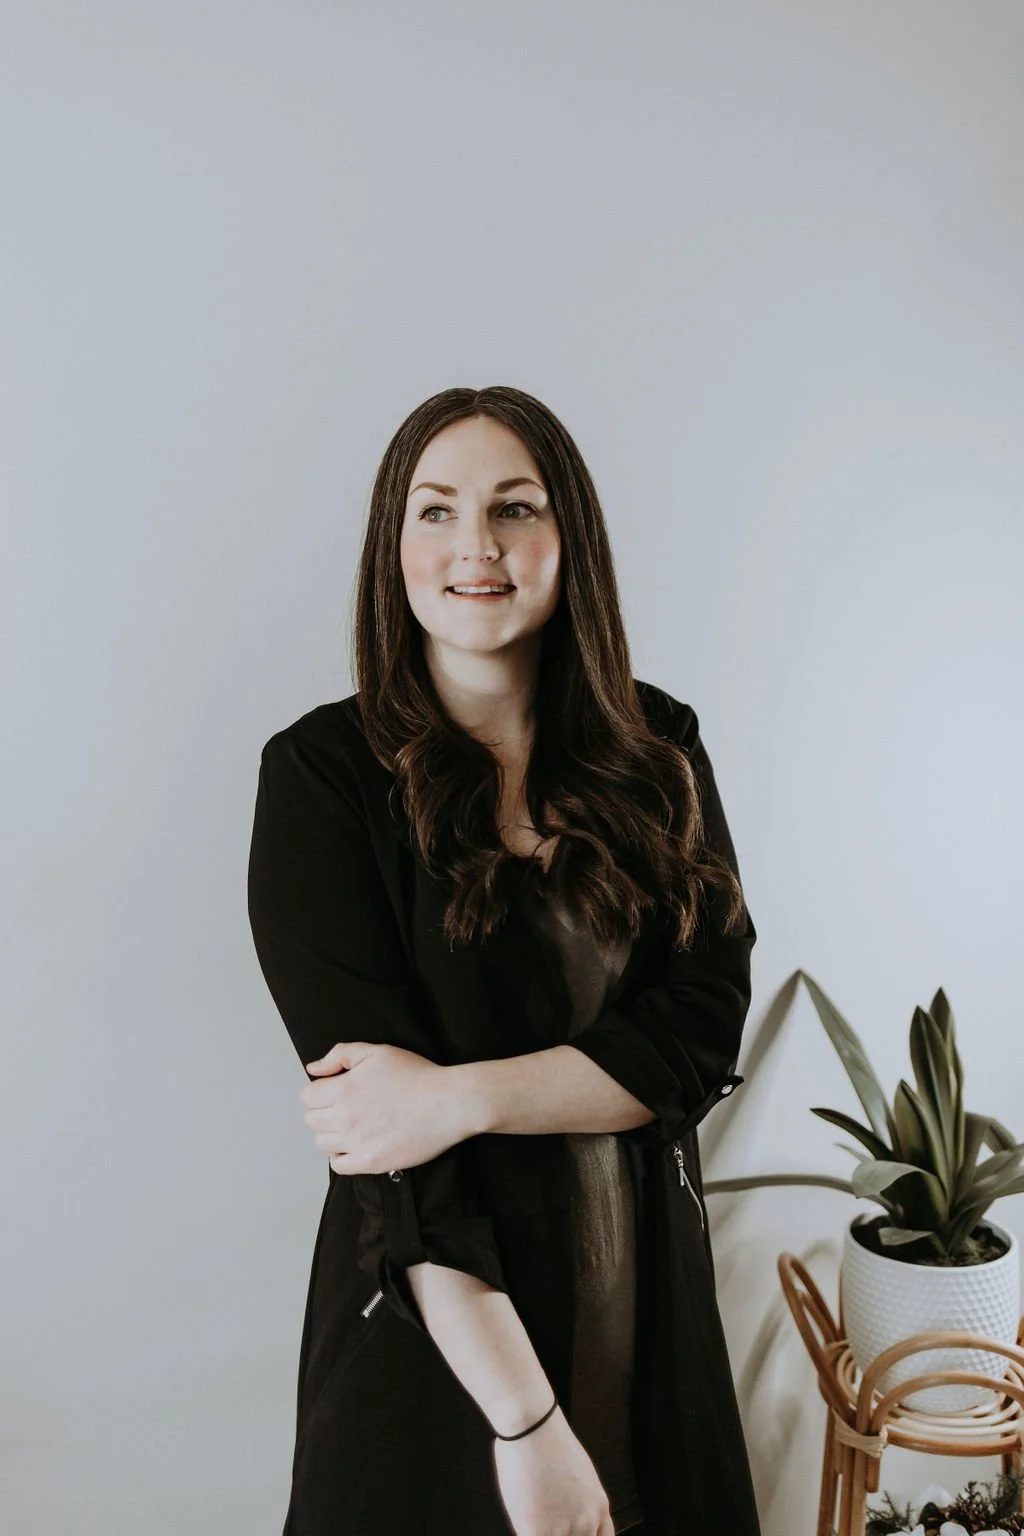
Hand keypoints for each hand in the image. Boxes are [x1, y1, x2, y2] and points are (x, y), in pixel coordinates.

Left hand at [299, 1041, 466, 1173]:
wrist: (448, 1103)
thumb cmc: (416, 1075)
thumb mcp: (377, 1052)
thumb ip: (340, 1055)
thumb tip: (314, 1069)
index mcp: (343, 1089)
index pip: (307, 1096)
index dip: (320, 1090)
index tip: (336, 1090)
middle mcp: (345, 1118)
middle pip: (311, 1120)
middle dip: (324, 1111)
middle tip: (346, 1106)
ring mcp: (356, 1143)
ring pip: (322, 1143)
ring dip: (332, 1133)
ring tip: (354, 1125)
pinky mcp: (371, 1162)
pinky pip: (338, 1166)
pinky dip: (341, 1156)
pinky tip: (357, 1144)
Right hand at [491, 1406, 614, 1535]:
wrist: (533, 1426)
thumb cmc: (549, 1439)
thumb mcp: (579, 1472)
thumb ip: (577, 1499)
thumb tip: (563, 1509)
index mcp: (598, 1506)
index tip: (573, 1533)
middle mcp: (586, 1521)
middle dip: (565, 1535)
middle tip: (552, 1525)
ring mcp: (563, 1530)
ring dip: (547, 1534)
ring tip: (536, 1520)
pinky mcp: (537, 1532)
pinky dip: (527, 1533)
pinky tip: (524, 1526)